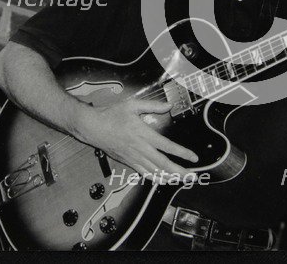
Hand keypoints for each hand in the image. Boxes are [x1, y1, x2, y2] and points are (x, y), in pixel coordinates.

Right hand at [78, 98, 198, 178]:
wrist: (92, 127)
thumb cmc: (112, 114)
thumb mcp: (132, 105)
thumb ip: (152, 105)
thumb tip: (169, 105)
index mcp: (143, 134)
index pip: (167, 146)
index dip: (182, 153)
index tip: (194, 157)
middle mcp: (140, 148)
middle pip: (163, 163)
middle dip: (179, 171)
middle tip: (193, 176)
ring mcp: (133, 157)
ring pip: (154, 171)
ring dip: (170, 177)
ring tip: (182, 180)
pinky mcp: (128, 162)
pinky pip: (144, 173)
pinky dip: (155, 178)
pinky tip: (163, 181)